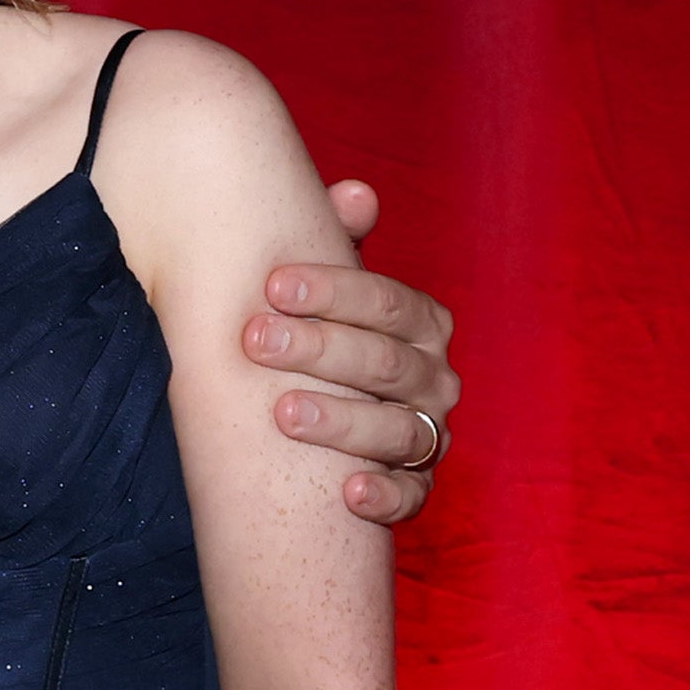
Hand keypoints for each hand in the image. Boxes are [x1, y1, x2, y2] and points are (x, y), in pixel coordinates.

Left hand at [253, 175, 461, 522]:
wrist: (321, 421)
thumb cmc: (322, 337)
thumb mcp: (327, 292)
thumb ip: (337, 241)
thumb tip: (355, 193)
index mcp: (421, 323)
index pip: (388, 302)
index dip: (334, 290)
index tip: (273, 283)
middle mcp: (434, 378)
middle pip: (385, 362)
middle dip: (319, 348)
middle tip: (254, 339)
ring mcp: (430, 434)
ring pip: (398, 429)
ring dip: (341, 421)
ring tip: (282, 413)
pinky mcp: (417, 487)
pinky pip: (413, 497)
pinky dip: (386, 496)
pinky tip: (348, 492)